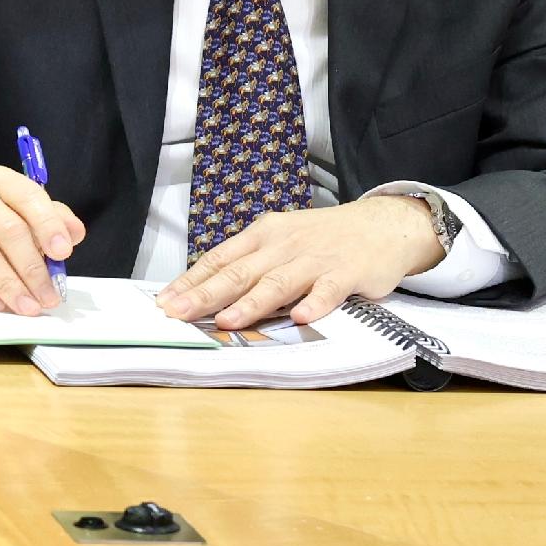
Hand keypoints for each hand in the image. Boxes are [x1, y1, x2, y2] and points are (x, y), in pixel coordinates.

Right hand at [0, 167, 84, 314]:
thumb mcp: (29, 220)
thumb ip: (55, 222)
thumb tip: (75, 232)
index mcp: (0, 181)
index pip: (28, 196)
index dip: (48, 225)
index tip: (63, 253)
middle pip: (8, 229)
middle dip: (33, 268)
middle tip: (49, 297)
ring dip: (9, 285)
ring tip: (27, 307)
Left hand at [158, 196, 443, 330]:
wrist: (381, 225)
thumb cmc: (321, 239)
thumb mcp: (280, 241)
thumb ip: (248, 265)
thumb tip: (202, 292)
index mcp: (262, 236)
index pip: (219, 259)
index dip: (191, 281)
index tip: (164, 302)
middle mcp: (284, 245)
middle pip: (240, 272)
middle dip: (206, 294)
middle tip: (179, 314)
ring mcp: (316, 259)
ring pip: (279, 282)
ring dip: (252, 303)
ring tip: (228, 320)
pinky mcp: (348, 273)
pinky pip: (329, 289)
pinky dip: (315, 303)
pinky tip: (301, 317)